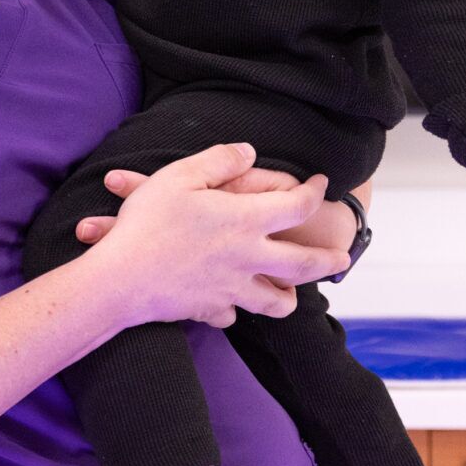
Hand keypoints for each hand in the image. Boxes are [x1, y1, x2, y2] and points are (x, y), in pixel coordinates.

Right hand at [67, 143, 346, 324]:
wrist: (122, 280)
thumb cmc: (148, 223)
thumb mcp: (180, 176)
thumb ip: (219, 160)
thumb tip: (249, 151)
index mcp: (246, 221)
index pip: (297, 206)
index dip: (315, 192)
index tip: (321, 185)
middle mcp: (249, 258)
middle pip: (303, 265)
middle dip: (328, 260)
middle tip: (342, 258)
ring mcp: (232, 289)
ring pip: (275, 302)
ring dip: (288, 297)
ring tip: (294, 295)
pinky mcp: (209, 310)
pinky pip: (230, 314)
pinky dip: (233, 310)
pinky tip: (230, 307)